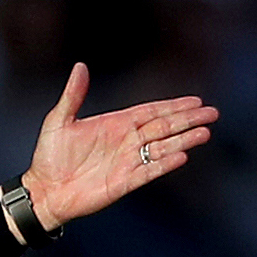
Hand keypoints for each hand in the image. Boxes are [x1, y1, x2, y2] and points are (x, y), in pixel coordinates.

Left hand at [20, 62, 217, 231]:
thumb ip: (73, 95)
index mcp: (116, 124)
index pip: (151, 112)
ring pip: (161, 148)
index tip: (196, 101)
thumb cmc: (49, 156)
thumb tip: (80, 66)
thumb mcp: (58, 121)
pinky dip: (163, 164)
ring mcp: (127, 162)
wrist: (43, 190)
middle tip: (212, 114)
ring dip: (183, 141)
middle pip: (163, 128)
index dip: (173, 106)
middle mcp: (126, 142)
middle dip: (188, 120)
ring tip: (205, 133)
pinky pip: (148, 172)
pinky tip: (182, 156)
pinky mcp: (123, 183)